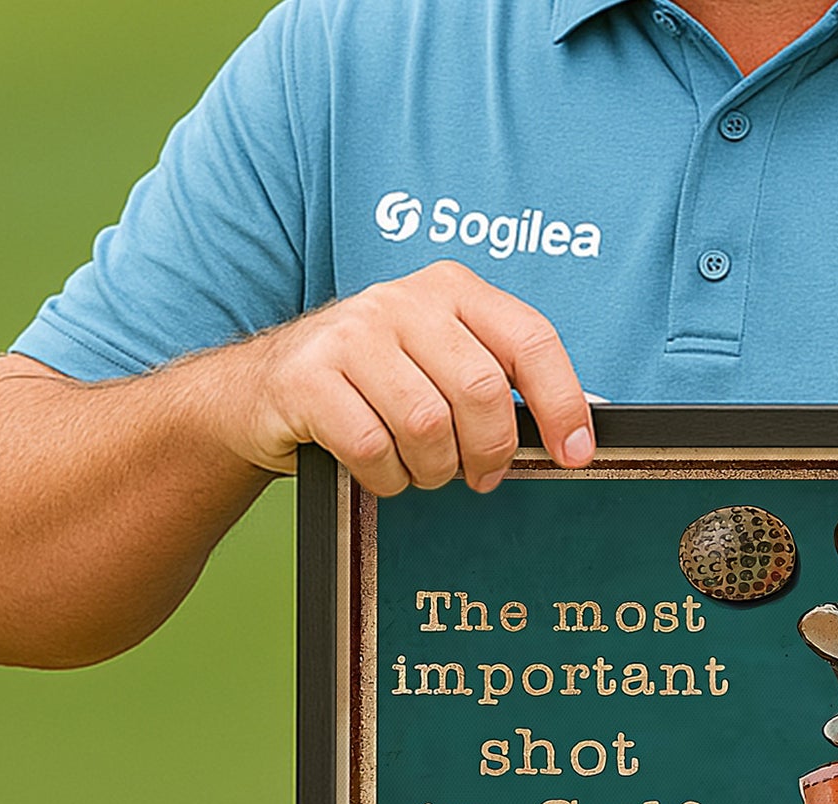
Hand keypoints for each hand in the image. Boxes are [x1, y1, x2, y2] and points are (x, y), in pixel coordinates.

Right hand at [217, 260, 593, 495]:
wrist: (261, 391)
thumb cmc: (371, 388)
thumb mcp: (439, 367)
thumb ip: (500, 383)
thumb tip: (575, 433)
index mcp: (450, 290)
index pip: (529, 339)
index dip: (563, 403)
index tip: (575, 454)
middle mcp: (401, 300)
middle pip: (481, 392)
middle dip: (489, 451)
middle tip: (480, 476)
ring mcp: (350, 333)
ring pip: (427, 425)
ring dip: (432, 470)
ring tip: (421, 469)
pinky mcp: (306, 375)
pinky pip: (371, 447)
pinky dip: (386, 478)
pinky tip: (381, 472)